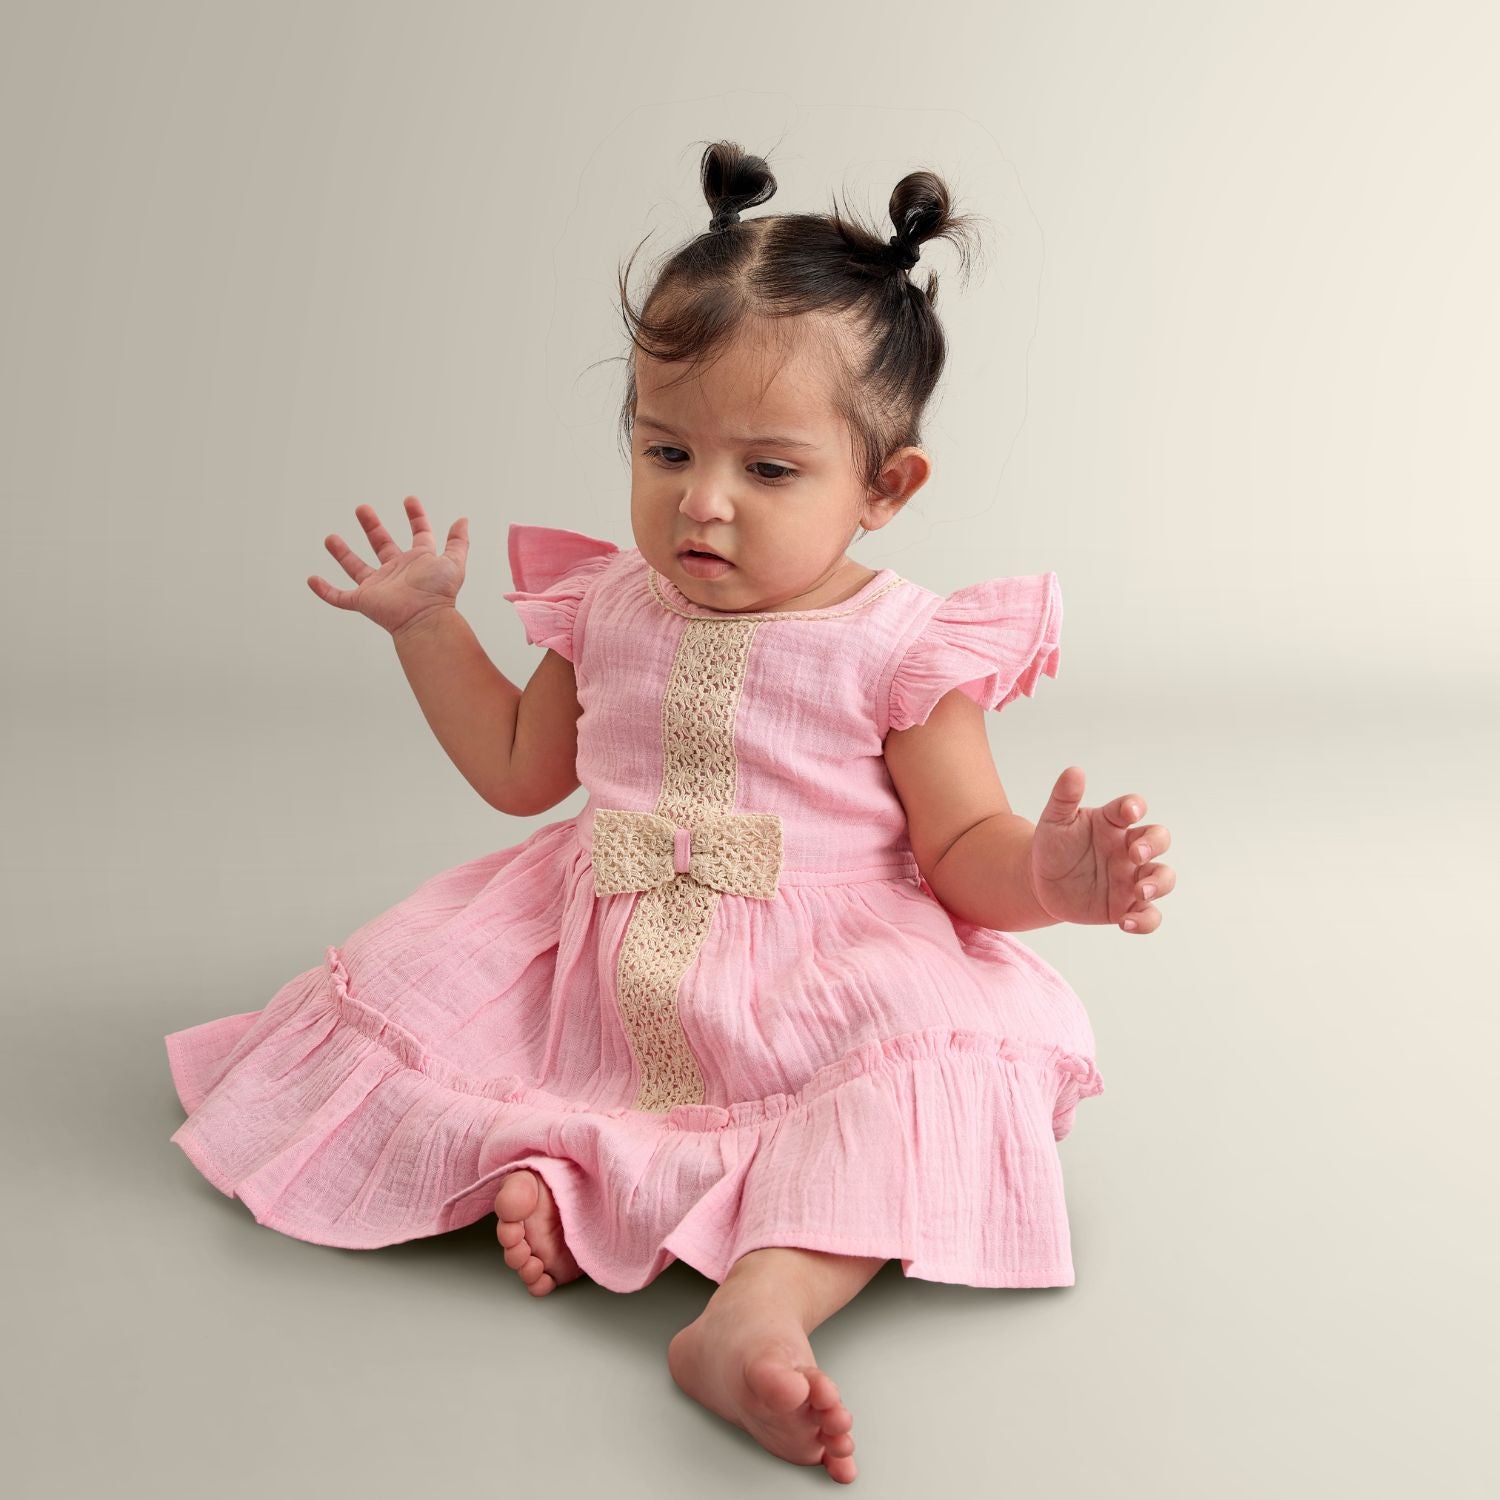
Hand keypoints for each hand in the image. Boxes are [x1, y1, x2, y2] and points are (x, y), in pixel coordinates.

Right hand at [307, 496, 469, 637]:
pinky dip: (324, 590)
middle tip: (362, 509)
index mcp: (419, 560)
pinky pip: (339, 597)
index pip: (418, 533)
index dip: (416, 516)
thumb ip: (458, 542)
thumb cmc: (440, 593)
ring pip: (356, 567)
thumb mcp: (453, 562)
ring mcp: (379, 586)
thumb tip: (463, 520)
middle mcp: (397, 571)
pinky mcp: (363, 600)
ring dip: (342, 553)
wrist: (425, 619)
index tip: (410, 500)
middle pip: (381, 544)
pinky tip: (312, 579)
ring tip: (330, 538)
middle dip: (371, 526)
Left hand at [1028, 766, 1173, 933]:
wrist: (1040, 883)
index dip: (1135, 807)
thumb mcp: (1054, 821)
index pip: (1133, 808)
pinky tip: (1125, 922)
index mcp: (1112, 823)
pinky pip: (1148, 915)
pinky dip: (1144, 920)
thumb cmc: (1052, 846)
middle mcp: (1128, 848)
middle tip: (1136, 853)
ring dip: (1159, 883)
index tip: (1129, 812)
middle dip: (1154, 844)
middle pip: (1159, 839)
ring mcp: (1130, 878)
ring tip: (1139, 891)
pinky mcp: (1126, 905)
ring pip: (1163, 877)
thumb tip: (1074, 771)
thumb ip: (1064, 798)